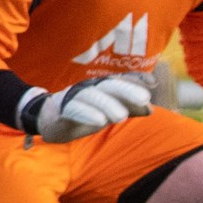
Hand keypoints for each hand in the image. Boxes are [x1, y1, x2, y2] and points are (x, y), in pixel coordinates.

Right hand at [20, 74, 153, 143]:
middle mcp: (89, 88)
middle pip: (109, 85)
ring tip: (122, 116)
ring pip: (92, 97)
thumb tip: (150, 110)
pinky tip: (99, 122)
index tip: (153, 82)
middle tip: (145, 99)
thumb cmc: (84, 112)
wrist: (49, 118)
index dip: (136, 80)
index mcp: (102, 87)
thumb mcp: (109, 112)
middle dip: (127, 90)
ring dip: (108, 105)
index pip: (120, 80)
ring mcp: (74, 96)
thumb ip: (129, 109)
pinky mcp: (61, 109)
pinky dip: (87, 114)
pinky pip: (74, 109)